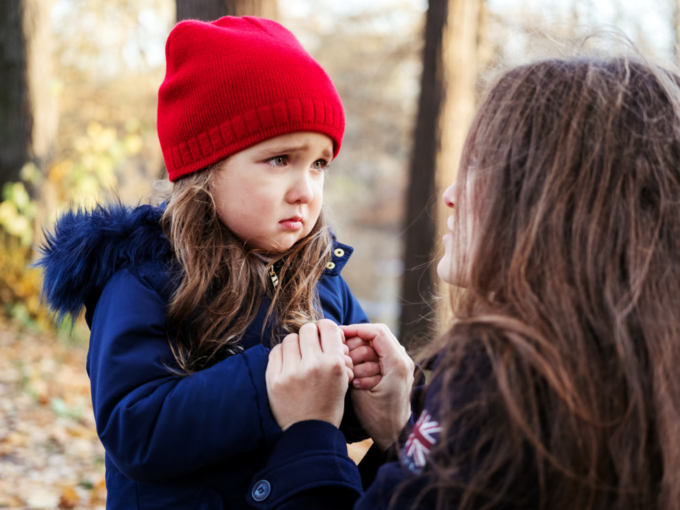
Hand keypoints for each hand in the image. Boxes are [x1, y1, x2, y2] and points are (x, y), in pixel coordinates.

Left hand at [266, 320, 351, 430]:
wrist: (309, 432)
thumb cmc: (328, 404)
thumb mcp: (343, 379)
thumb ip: (337, 354)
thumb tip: (326, 330)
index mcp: (333, 364)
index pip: (328, 327)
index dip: (325, 328)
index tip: (322, 334)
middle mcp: (313, 365)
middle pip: (307, 329)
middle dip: (310, 335)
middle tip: (310, 346)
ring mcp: (291, 372)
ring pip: (290, 338)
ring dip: (295, 344)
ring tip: (298, 357)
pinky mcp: (274, 379)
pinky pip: (275, 351)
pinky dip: (282, 354)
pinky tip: (287, 364)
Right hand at [340, 324, 413, 450]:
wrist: (395, 436)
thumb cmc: (378, 418)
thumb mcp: (359, 393)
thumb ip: (351, 368)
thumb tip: (339, 349)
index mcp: (397, 363)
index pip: (376, 332)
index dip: (355, 329)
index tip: (338, 335)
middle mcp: (403, 360)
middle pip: (376, 336)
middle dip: (356, 343)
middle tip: (341, 356)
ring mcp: (402, 364)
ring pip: (376, 345)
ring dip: (360, 353)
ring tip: (349, 369)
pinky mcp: (397, 370)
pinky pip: (379, 356)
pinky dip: (366, 360)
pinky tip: (356, 374)